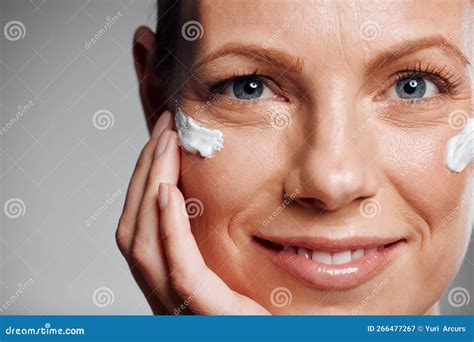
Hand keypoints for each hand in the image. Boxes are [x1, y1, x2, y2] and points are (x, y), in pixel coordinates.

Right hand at [116, 110, 268, 314]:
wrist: (293, 339)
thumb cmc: (271, 313)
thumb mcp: (236, 267)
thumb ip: (216, 239)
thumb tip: (207, 193)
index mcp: (171, 285)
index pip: (141, 229)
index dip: (143, 183)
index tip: (162, 140)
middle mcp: (165, 298)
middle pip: (134, 230)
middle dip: (142, 175)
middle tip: (163, 130)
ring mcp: (180, 311)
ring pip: (144, 245)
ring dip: (151, 189)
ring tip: (165, 147)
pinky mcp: (207, 317)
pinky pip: (179, 270)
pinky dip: (168, 229)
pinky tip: (168, 192)